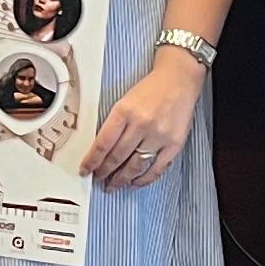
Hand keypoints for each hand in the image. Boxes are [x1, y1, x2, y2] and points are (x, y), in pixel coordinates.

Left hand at [82, 46, 206, 189]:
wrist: (179, 79)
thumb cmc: (151, 90)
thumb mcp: (124, 101)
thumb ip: (114, 124)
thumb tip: (101, 150)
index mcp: (124, 111)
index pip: (103, 143)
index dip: (92, 160)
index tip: (85, 170)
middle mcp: (141, 124)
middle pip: (117, 157)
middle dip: (105, 172)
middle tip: (98, 179)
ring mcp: (159, 136)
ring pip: (135, 166)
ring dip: (122, 179)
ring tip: (113, 185)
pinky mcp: (174, 144)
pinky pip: (157, 168)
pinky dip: (144, 179)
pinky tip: (135, 182)